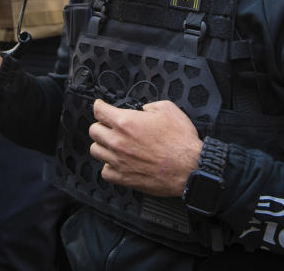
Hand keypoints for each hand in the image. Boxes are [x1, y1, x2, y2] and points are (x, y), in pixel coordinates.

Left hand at [88, 99, 202, 196]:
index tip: (100, 106)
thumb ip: (150, 106)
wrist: (190, 168)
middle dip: (100, 125)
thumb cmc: (181, 141)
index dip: (99, 106)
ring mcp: (119, 161)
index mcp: (126, 122)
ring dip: (102, 145)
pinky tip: (117, 162)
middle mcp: (118, 141)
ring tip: (112, 144)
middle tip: (109, 126)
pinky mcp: (124, 178)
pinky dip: (108, 166)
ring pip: (95, 151)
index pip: (98, 111)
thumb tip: (143, 110)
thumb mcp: (168, 110)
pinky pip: (104, 171)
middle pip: (93, 130)